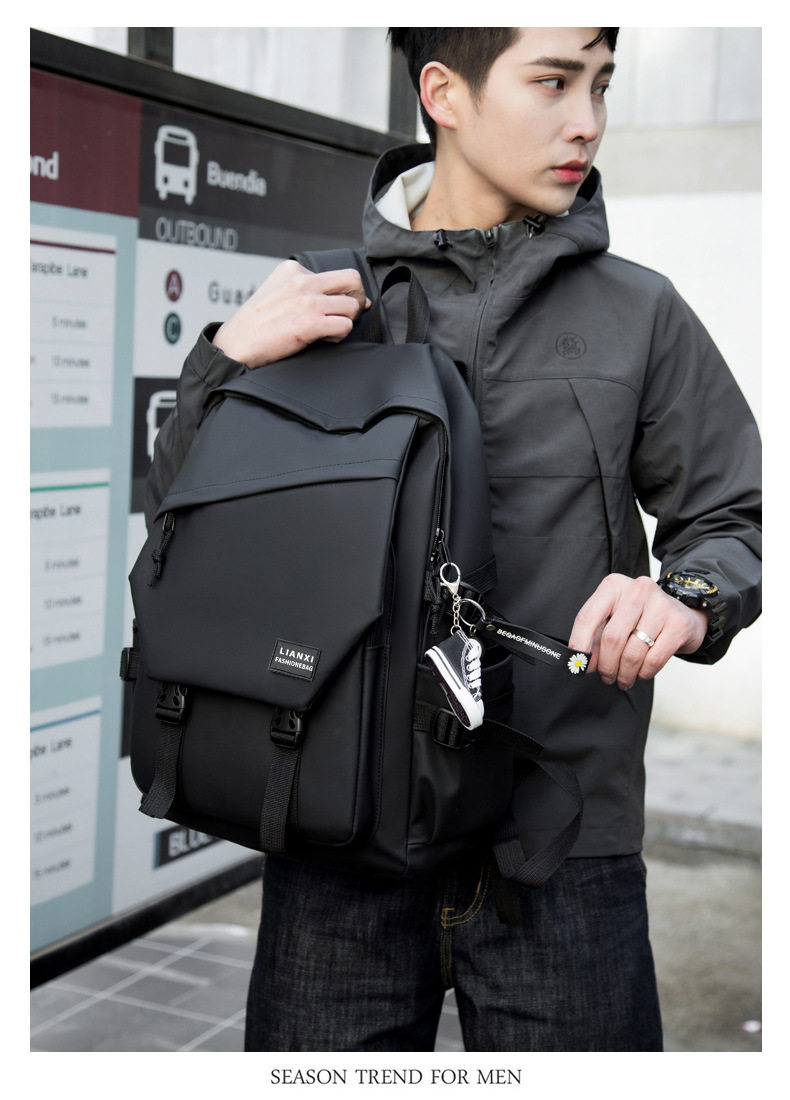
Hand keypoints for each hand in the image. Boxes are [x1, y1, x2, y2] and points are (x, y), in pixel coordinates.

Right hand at [212, 260, 369, 368]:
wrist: (236, 344)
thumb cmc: (257, 324)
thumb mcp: (278, 292)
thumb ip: (307, 289)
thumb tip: (352, 297)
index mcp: (293, 270)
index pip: (337, 273)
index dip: (341, 293)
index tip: (332, 307)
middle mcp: (302, 281)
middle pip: (353, 280)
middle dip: (356, 299)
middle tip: (345, 314)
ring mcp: (306, 301)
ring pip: (352, 306)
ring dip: (345, 322)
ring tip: (327, 331)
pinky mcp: (309, 323)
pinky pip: (345, 326)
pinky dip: (339, 336)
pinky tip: (322, 339)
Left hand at [568, 574, 707, 690]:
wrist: (683, 614)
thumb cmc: (641, 618)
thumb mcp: (614, 619)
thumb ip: (595, 637)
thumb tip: (582, 662)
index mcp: (614, 586)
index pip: (587, 616)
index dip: (579, 644)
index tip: (577, 664)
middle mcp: (638, 590)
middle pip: (612, 638)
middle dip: (606, 665)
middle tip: (606, 677)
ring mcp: (661, 605)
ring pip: (632, 652)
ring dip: (624, 674)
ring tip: (623, 679)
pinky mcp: (678, 624)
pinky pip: (654, 659)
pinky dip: (643, 673)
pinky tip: (641, 673)